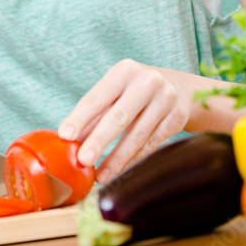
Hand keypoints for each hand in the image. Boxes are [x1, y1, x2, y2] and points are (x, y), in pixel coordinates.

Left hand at [57, 59, 192, 182]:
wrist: (180, 86)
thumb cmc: (136, 89)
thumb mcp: (116, 91)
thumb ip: (95, 114)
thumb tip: (70, 141)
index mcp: (125, 71)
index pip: (97, 98)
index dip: (80, 118)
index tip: (65, 136)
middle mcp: (147, 82)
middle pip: (119, 117)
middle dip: (99, 141)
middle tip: (83, 160)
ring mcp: (166, 99)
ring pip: (137, 135)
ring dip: (116, 159)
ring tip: (100, 175)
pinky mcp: (178, 117)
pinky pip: (152, 144)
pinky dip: (134, 159)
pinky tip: (120, 170)